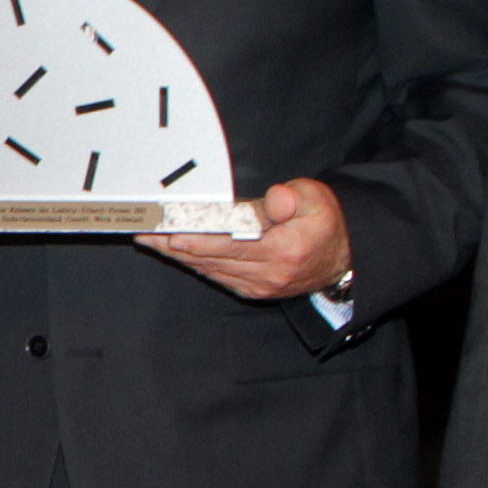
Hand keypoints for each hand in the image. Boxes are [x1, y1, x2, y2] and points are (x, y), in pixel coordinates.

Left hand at [146, 175, 353, 302]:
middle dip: (175, 246)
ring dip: (178, 256)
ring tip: (150, 239)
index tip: (170, 234)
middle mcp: (267, 275)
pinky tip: (174, 252)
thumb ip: (292, 198)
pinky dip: (195, 263)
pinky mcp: (252, 290)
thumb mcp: (316, 200)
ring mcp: (258, 286)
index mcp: (282, 251)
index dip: (198, 240)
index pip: (231, 245)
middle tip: (146, 232)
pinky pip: (217, 276)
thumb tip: (275, 200)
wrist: (342, 259)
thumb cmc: (324, 223)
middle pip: (212, 259)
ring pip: (210, 270)